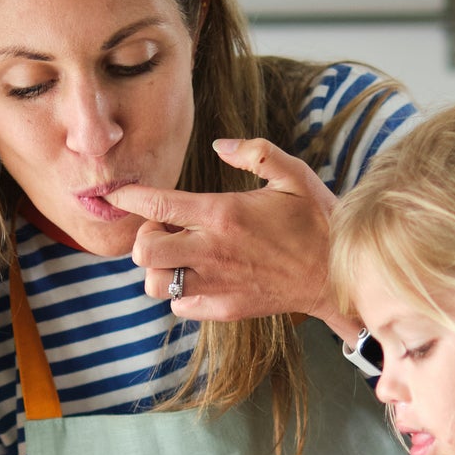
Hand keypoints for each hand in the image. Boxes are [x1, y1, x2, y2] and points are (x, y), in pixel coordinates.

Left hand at [110, 140, 339, 324]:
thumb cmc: (317, 221)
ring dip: (159, 269)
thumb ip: (255, 153)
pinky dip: (179, 294)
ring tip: (180, 258)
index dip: (127, 197)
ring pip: (156, 284)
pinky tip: (198, 278)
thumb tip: (219, 146)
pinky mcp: (226, 309)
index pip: (158, 205)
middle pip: (144, 252)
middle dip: (144, 239)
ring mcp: (218, 283)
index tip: (113, 193)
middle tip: (165, 232)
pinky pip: (179, 306)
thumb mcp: (293, 175)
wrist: (340, 277)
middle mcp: (213, 251)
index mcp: (223, 214)